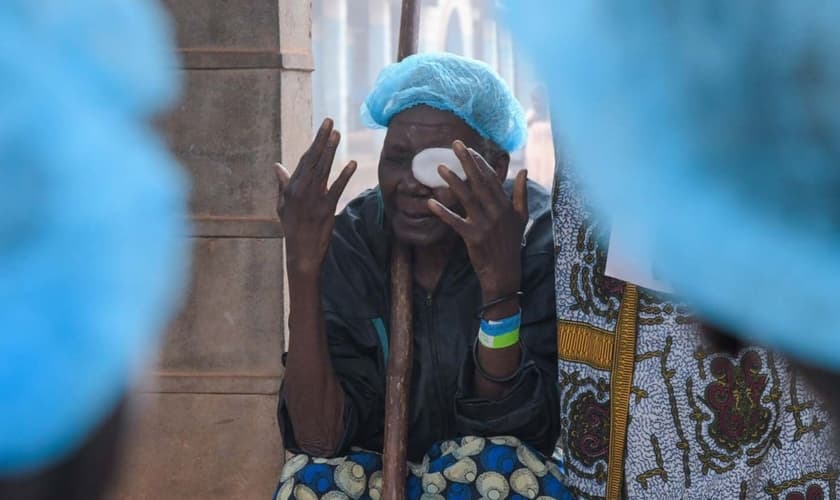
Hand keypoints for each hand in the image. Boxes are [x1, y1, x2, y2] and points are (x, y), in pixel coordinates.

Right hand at [275, 118, 355, 276]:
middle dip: (322, 139)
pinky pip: (337, 188)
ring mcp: (314, 199)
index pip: (305, 160)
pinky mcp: (326, 209)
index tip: (323, 128)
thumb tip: (277, 166)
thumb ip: (282, 184)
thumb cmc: (292, 228)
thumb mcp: (282, 206)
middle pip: (313, 159)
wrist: (301, 252)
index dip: (315, 143)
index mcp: (292, 188)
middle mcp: (301, 190)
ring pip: (323, 169)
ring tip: (338, 134)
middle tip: (330, 122)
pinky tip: (352, 164)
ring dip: (330, 151)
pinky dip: (344, 176)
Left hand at [427, 140, 528, 304]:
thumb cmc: (512, 244)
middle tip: (455, 144)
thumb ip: (522, 193)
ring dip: (453, 182)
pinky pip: (455, 222)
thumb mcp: (522, 217)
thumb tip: (524, 170)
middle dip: (467, 162)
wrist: (505, 273)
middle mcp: (496, 212)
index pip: (492, 178)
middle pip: (479, 182)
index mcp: (506, 205)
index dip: (480, 162)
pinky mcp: (473, 237)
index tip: (469, 149)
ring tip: (440, 167)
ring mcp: (484, 224)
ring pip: (467, 198)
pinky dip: (443, 212)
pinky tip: (431, 202)